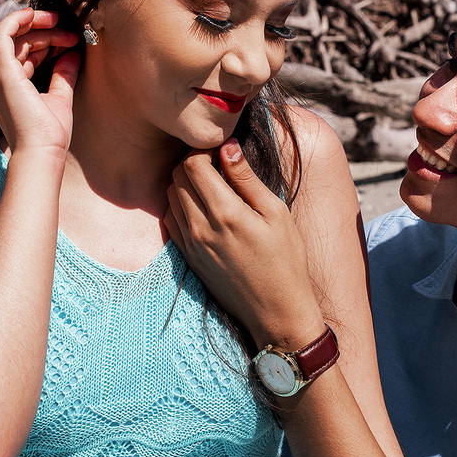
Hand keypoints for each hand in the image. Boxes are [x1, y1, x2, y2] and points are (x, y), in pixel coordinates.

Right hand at [0, 8, 80, 158]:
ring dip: (40, 28)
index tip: (70, 40)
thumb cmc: (49, 134)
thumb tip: (72, 54)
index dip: (47, 42)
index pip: (24, 53)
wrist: (42, 152)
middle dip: (46, 33)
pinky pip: (1, 33)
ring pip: (14, 36)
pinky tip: (34, 13)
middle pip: (19, 43)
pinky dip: (16, 19)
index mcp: (8, 86)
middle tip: (70, 33)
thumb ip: (63, 75)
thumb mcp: (60, 99)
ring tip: (64, 29)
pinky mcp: (2, 71)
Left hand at [165, 139, 324, 350]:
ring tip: (212, 184)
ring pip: (170, 197)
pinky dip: (180, 205)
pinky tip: (203, 207)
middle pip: (176, 177)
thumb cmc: (286, 260)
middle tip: (216, 163)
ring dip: (185, 183)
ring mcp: (190, 244)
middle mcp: (200, 227)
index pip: (192, 164)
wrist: (277, 311)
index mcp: (224, 212)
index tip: (220, 150)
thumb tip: (227, 146)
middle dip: (192, 162)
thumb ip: (246, 178)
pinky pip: (171, 220)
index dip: (202, 149)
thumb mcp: (275, 213)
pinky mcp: (188, 257)